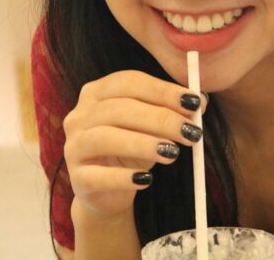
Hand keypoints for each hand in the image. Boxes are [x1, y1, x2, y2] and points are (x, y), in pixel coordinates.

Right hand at [64, 70, 205, 219]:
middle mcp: (79, 115)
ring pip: (104, 138)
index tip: (194, 103)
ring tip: (173, 153)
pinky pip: (97, 176)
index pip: (129, 82)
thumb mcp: (153, 126)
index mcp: (96, 92)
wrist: (108, 191)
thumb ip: (172, 110)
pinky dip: (123, 177)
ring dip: (143, 144)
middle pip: (119, 109)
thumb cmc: (131, 149)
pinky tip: (146, 179)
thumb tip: (200, 102)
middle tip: (190, 132)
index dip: (163, 91)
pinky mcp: (77, 179)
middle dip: (160, 119)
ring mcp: (73, 146)